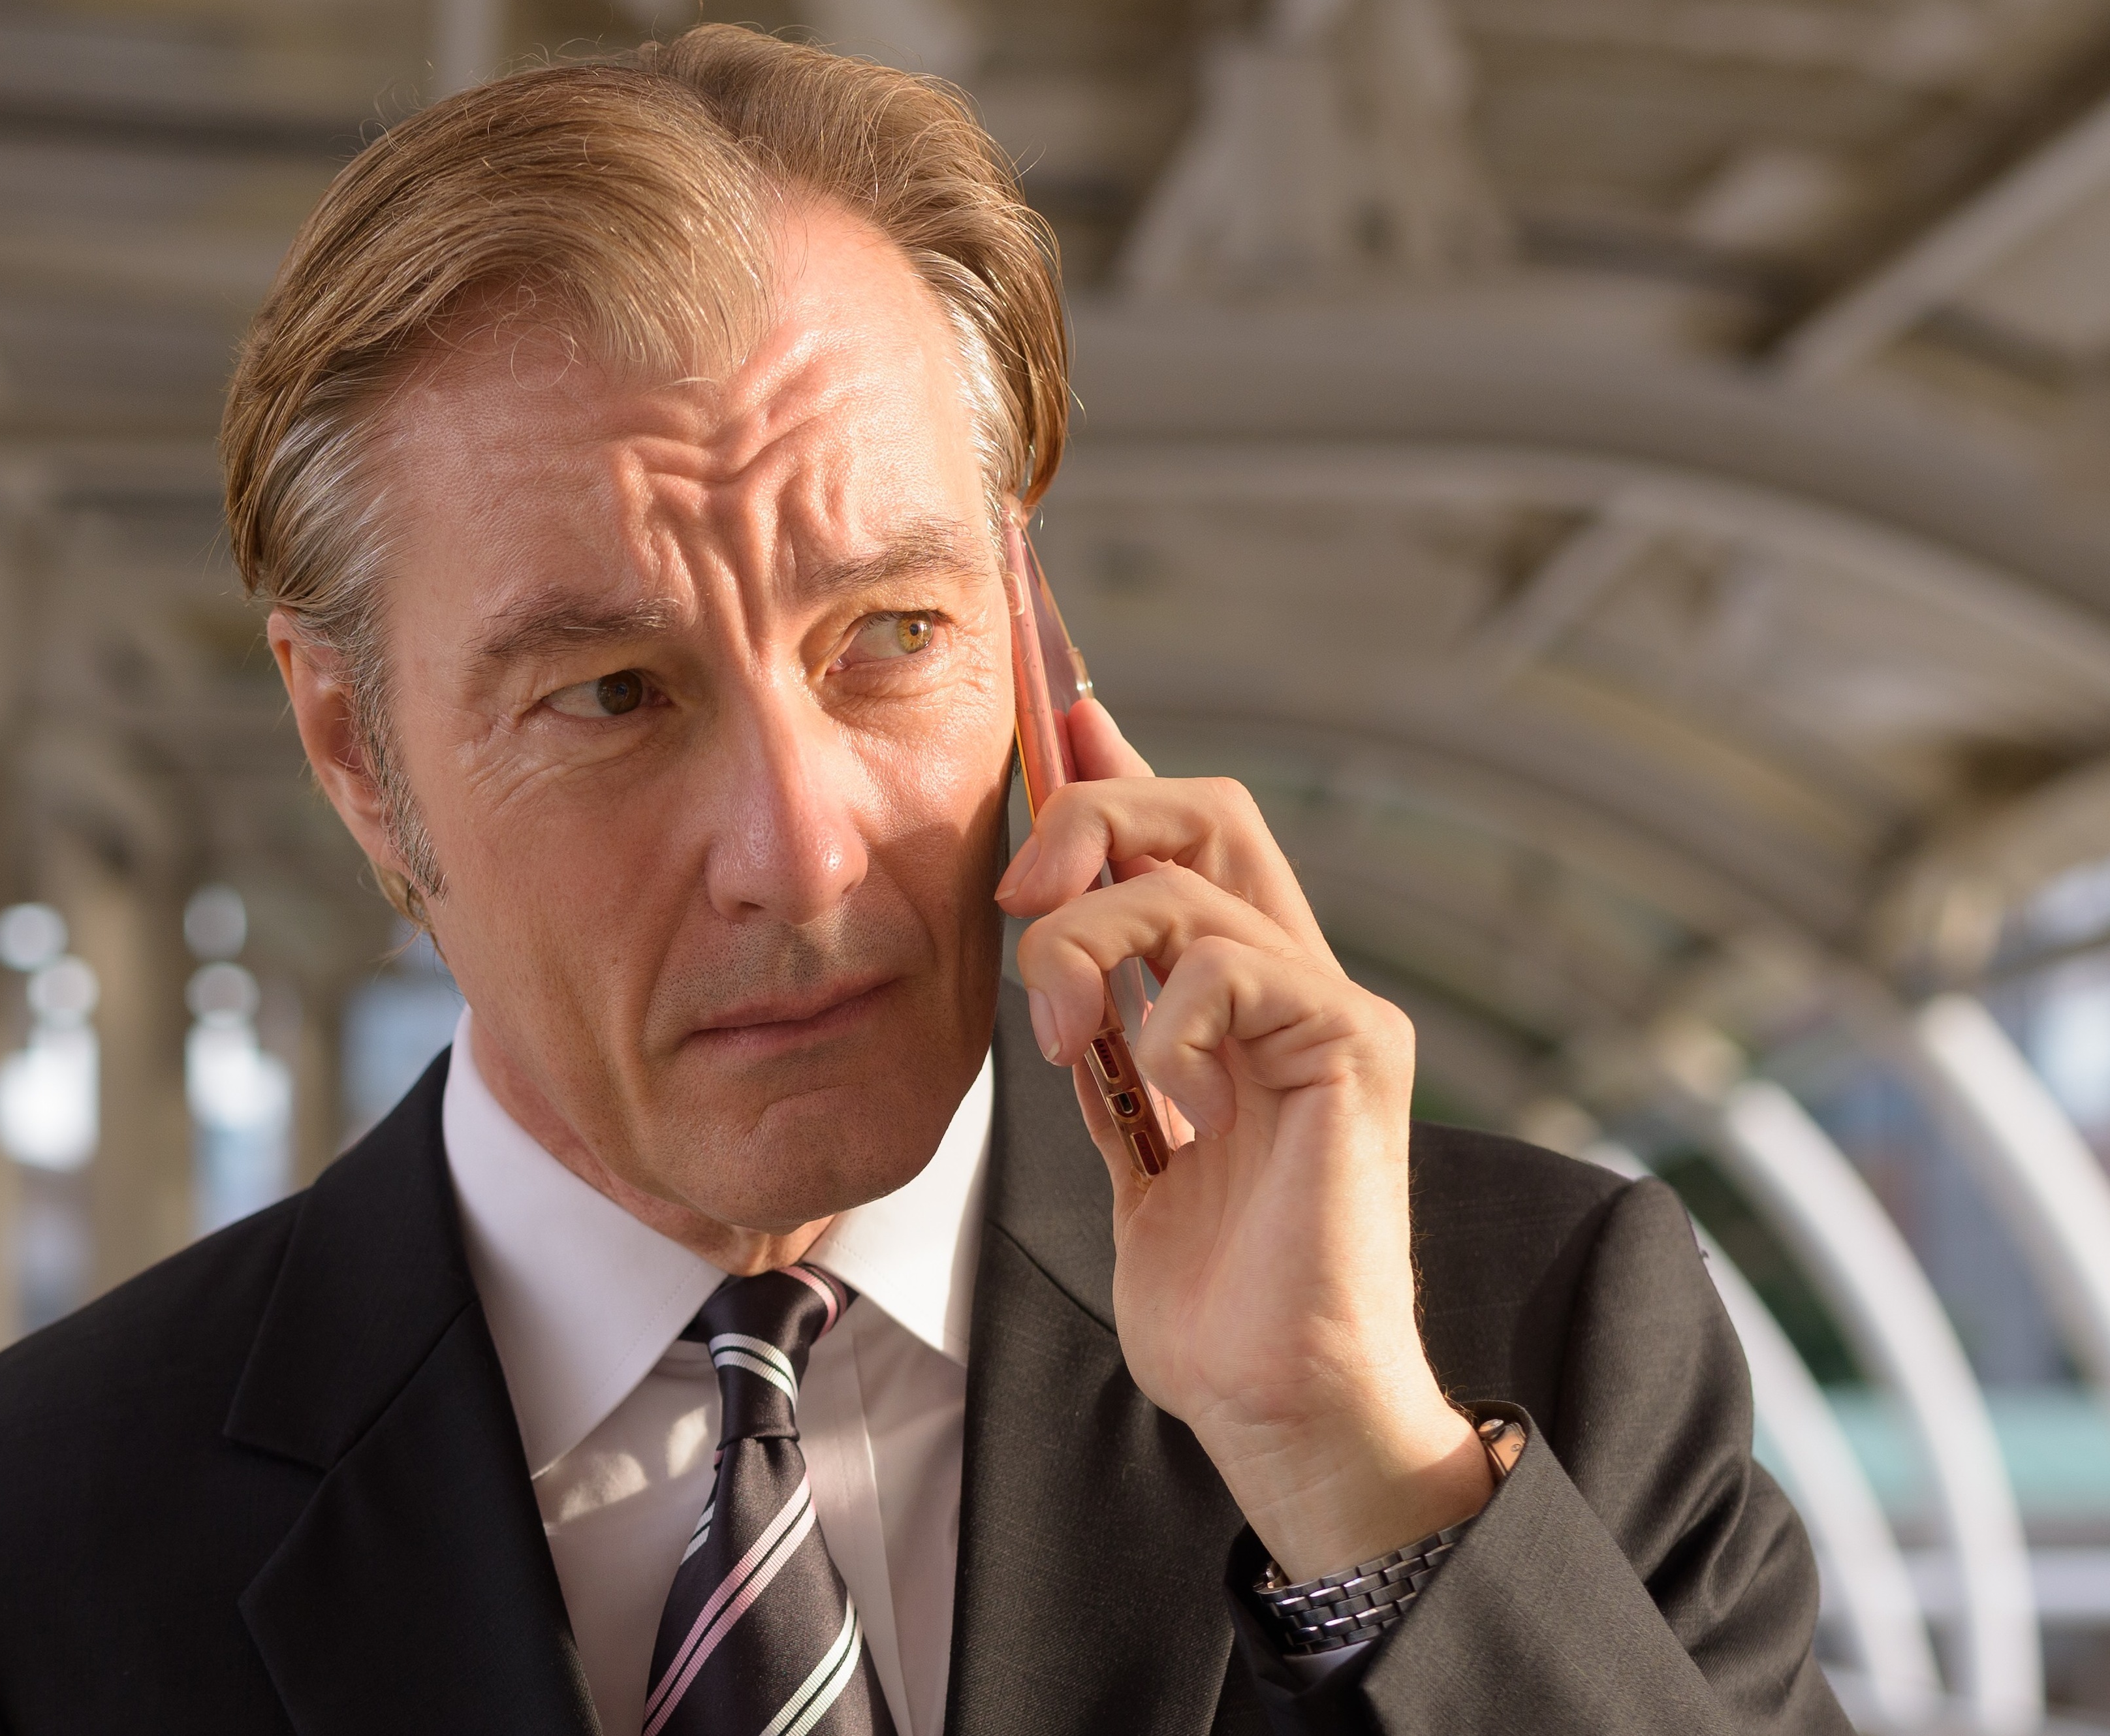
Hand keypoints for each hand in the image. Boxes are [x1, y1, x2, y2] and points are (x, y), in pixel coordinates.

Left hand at [995, 698, 1488, 1580]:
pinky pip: (1237, 963)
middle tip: (1019, 893)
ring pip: (1194, 882)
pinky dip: (1165, 1008)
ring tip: (1060, 1039)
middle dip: (1097, 813)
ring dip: (1087, 943)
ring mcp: (1334, 1011)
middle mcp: (1297, 983)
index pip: (1188, 835)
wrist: (1276, 1399)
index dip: (1117, 762)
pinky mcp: (1354, 1051)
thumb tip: (1049, 938)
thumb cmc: (1213, 1294)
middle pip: (1212, 809)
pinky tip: (1160, 1091)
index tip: (1048, 709)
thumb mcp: (1124, 1133)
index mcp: (1241, 998)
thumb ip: (1103, 1031)